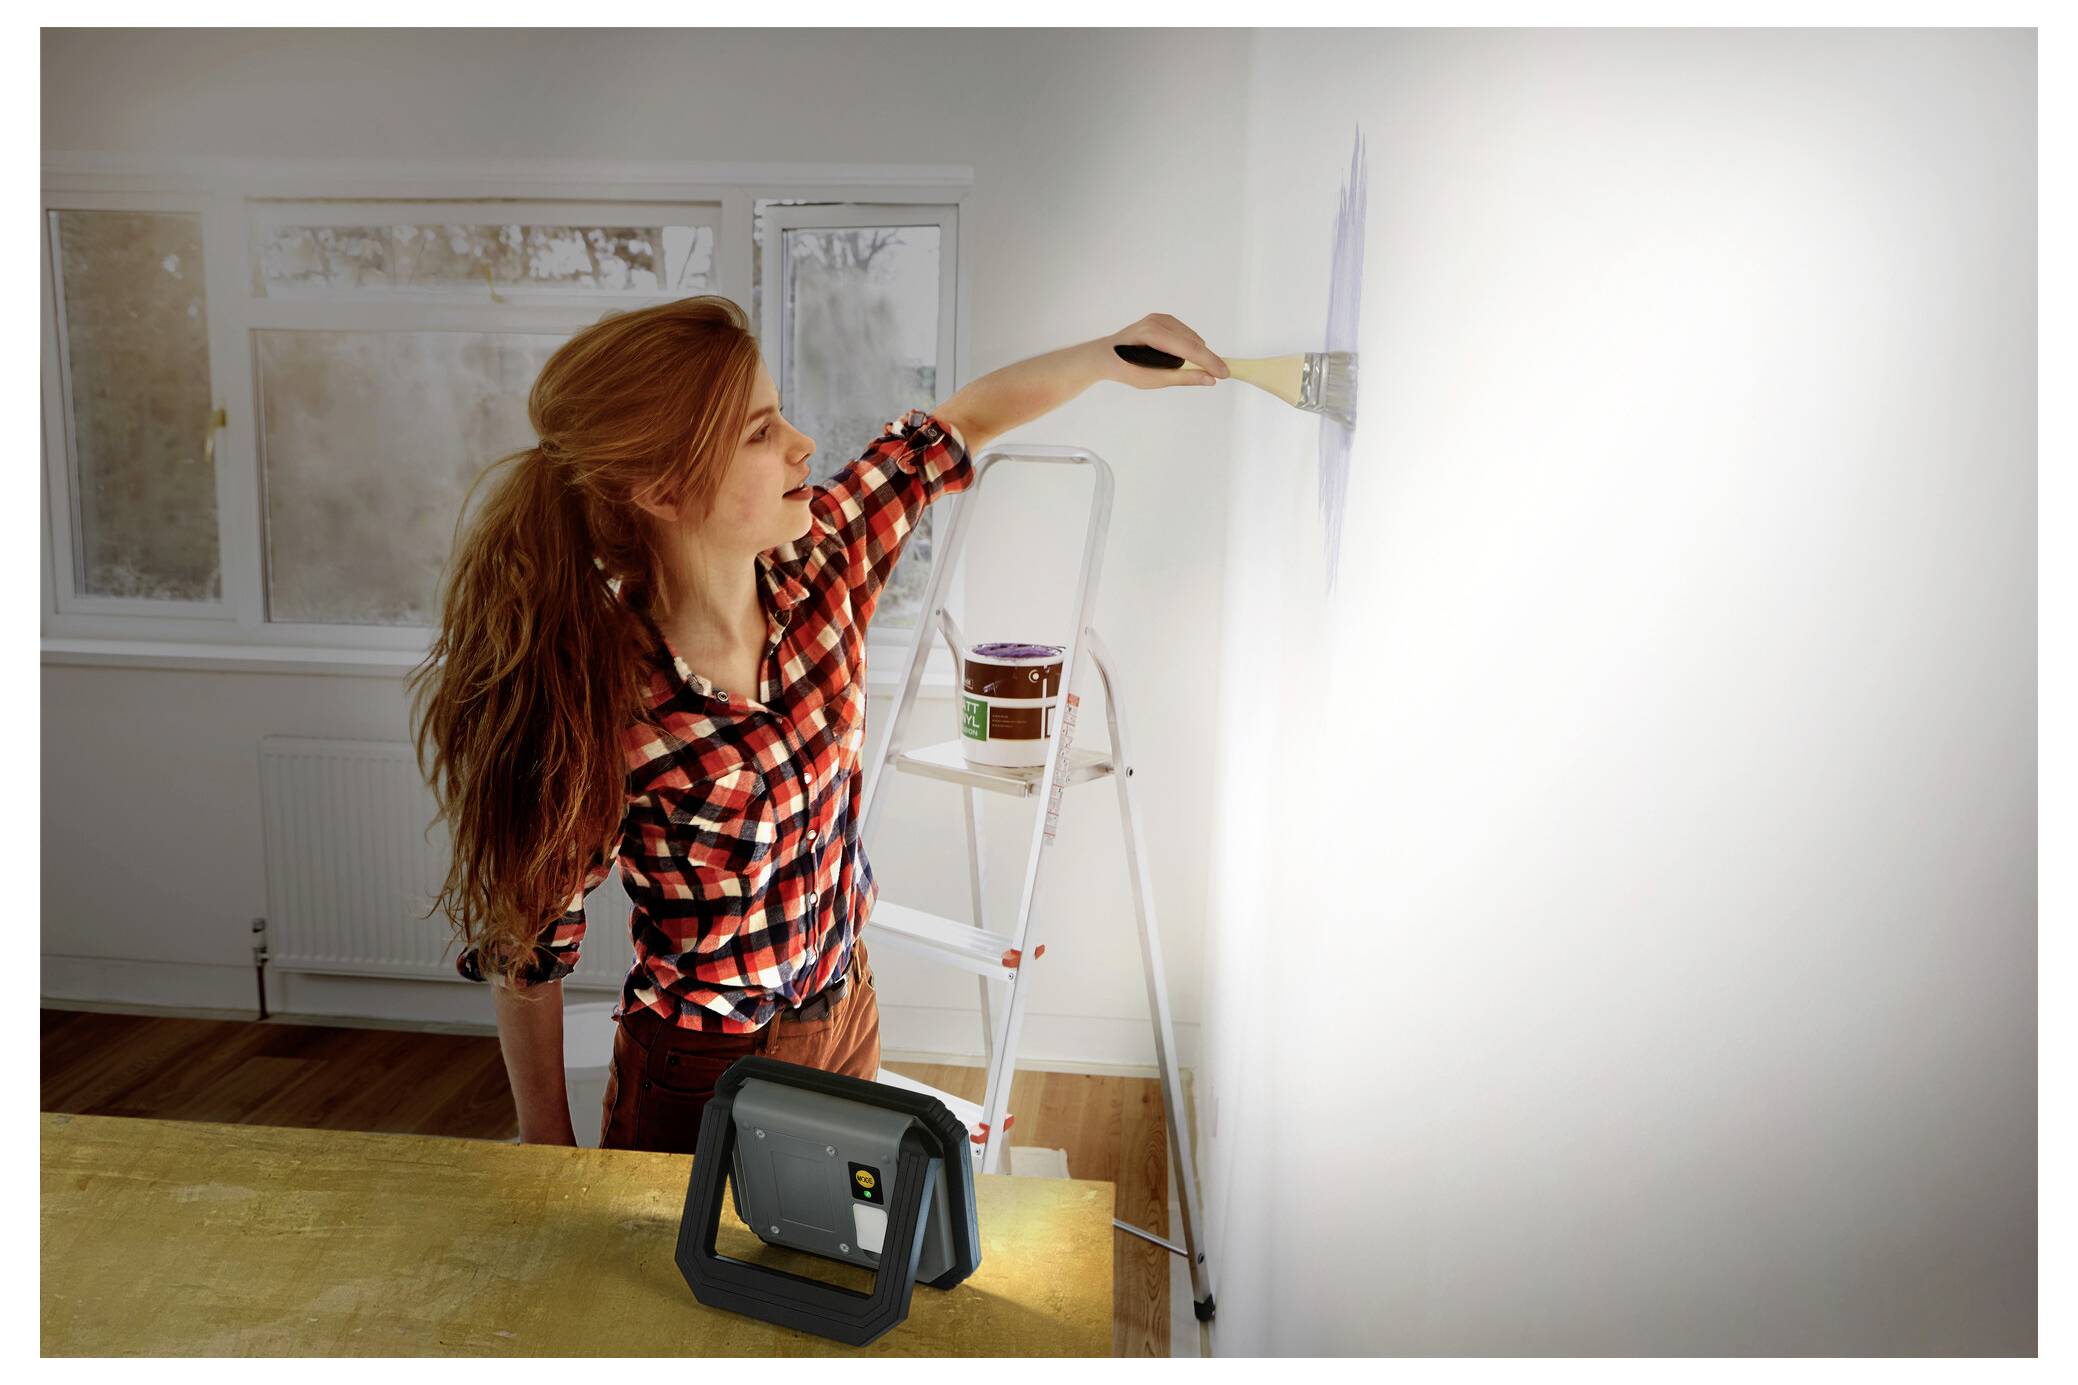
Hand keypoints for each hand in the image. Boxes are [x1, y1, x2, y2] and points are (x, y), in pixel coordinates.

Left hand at [1099, 313, 1229, 388]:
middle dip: (1206, 358)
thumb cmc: (1125, 369)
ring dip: (1196, 353)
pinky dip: (1189, 345)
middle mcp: (1157, 321)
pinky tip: (1181, 357)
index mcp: (1153, 335)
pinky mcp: (1162, 319)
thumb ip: (1184, 378)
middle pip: (1194, 341)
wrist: (1105, 356)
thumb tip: (1209, 379)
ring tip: (1189, 368)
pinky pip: (1185, 333)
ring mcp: (1160, 318)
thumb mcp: (1154, 380)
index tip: (1225, 373)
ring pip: (1191, 337)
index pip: (1190, 349)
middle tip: (1216, 375)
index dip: (1210, 362)